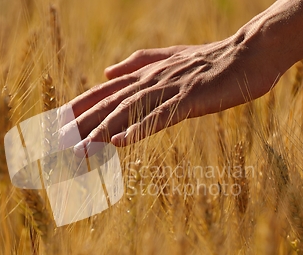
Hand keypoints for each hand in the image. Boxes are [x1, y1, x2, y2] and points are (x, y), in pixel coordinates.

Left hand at [68, 34, 282, 155]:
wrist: (247, 55)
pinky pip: (159, 117)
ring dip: (102, 132)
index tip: (55, 124)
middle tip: (56, 145)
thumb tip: (108, 72)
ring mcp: (168, 89)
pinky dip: (139, 130)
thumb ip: (137, 64)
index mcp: (144, 74)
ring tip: (80, 150)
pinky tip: (120, 143)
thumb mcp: (169, 60)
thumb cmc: (209, 62)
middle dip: (80, 125)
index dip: (78, 107)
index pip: (103, 93)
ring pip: (128, 112)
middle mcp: (150, 80)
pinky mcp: (188, 100)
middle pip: (108, 104)